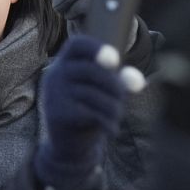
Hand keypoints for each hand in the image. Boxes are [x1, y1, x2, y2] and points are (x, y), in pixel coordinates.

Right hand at [34, 35, 143, 189]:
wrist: (68, 145)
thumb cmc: (87, 111)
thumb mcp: (101, 93)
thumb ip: (119, 82)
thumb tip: (136, 81)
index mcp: (64, 63)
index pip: (77, 44)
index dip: (96, 48)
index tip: (114, 61)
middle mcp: (54, 75)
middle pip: (92, 71)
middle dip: (115, 86)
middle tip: (122, 99)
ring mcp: (53, 94)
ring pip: (95, 95)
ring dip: (114, 108)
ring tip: (116, 117)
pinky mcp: (58, 113)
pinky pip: (92, 113)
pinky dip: (108, 123)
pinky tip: (111, 129)